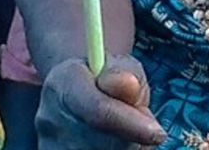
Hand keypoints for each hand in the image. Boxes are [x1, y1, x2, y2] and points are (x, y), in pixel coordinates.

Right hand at [36, 55, 165, 149]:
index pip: (97, 111)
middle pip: (101, 143)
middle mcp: (49, 116)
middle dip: (130, 138)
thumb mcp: (120, 66)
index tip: (159, 134)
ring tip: (124, 132)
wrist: (77, 92)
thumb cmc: (105, 78)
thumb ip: (126, 74)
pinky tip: (113, 145)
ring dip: (124, 149)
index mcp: (63, 82)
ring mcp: (50, 143)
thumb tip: (127, 85)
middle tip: (143, 129)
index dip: (130, 124)